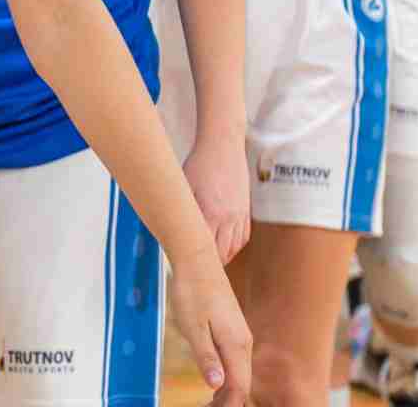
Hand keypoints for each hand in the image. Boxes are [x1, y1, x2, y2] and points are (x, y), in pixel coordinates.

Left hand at [167, 242, 252, 405]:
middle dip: (229, 401)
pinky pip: (234, 359)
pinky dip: (226, 374)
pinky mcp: (233, 328)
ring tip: (211, 404)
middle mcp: (243, 342)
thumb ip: (206, 356)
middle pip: (242, 382)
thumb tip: (216, 384)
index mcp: (236, 344)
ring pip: (239, 371)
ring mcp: (240, 334)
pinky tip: (214, 380)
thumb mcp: (193, 326)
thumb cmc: (191, 290)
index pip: (239, 386)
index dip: (229, 404)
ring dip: (228, 390)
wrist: (196, 258)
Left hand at [182, 133, 250, 263]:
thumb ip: (183, 209)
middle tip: (197, 270)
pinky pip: (243, 236)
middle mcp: (228, 217)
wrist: (223, 146)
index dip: (196, 260)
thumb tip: (171, 227)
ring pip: (234, 247)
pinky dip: (234, 246)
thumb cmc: (199, 163)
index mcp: (210, 212)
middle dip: (210, 264)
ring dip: (223, 257)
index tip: (186, 267)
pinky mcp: (245, 209)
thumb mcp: (184, 185)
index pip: (205, 248)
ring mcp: (239, 214)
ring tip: (209, 263)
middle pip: (222, 252)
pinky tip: (225, 248)